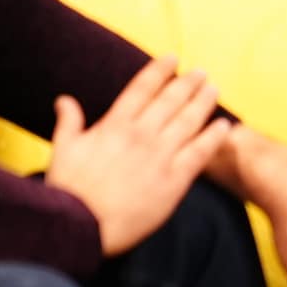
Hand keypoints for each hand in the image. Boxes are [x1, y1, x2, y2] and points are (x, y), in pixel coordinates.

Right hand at [44, 55, 233, 256]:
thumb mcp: (62, 152)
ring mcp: (160, 156)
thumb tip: (64, 99)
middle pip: (171, 100)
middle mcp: (141, 135)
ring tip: (213, 89)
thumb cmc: (68, 192)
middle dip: (188, 83)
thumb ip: (69, 123)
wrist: (79, 229)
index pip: (142, 88)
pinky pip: (200, 152)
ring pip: (189, 120)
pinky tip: (224, 125)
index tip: (172, 58)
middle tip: (201, 72)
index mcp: (114, 126)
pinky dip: (214, 136)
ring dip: (203, 102)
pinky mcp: (174, 180)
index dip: (159, 70)